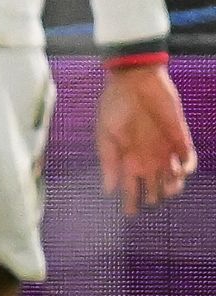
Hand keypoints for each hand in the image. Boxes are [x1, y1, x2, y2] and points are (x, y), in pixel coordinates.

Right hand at [98, 63, 196, 214]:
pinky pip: (189, 160)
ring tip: (167, 186)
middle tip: (152, 200)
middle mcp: (147, 158)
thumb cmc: (114, 105)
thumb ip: (108, 161)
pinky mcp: (180, 139)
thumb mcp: (104, 133)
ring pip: (174, 180)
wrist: (135, 81)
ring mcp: (164, 150)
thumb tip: (108, 190)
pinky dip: (187, 168)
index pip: (130, 187)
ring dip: (172, 187)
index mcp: (127, 158)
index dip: (130, 202)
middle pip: (154, 188)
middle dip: (154, 198)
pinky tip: (180, 168)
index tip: (129, 215)